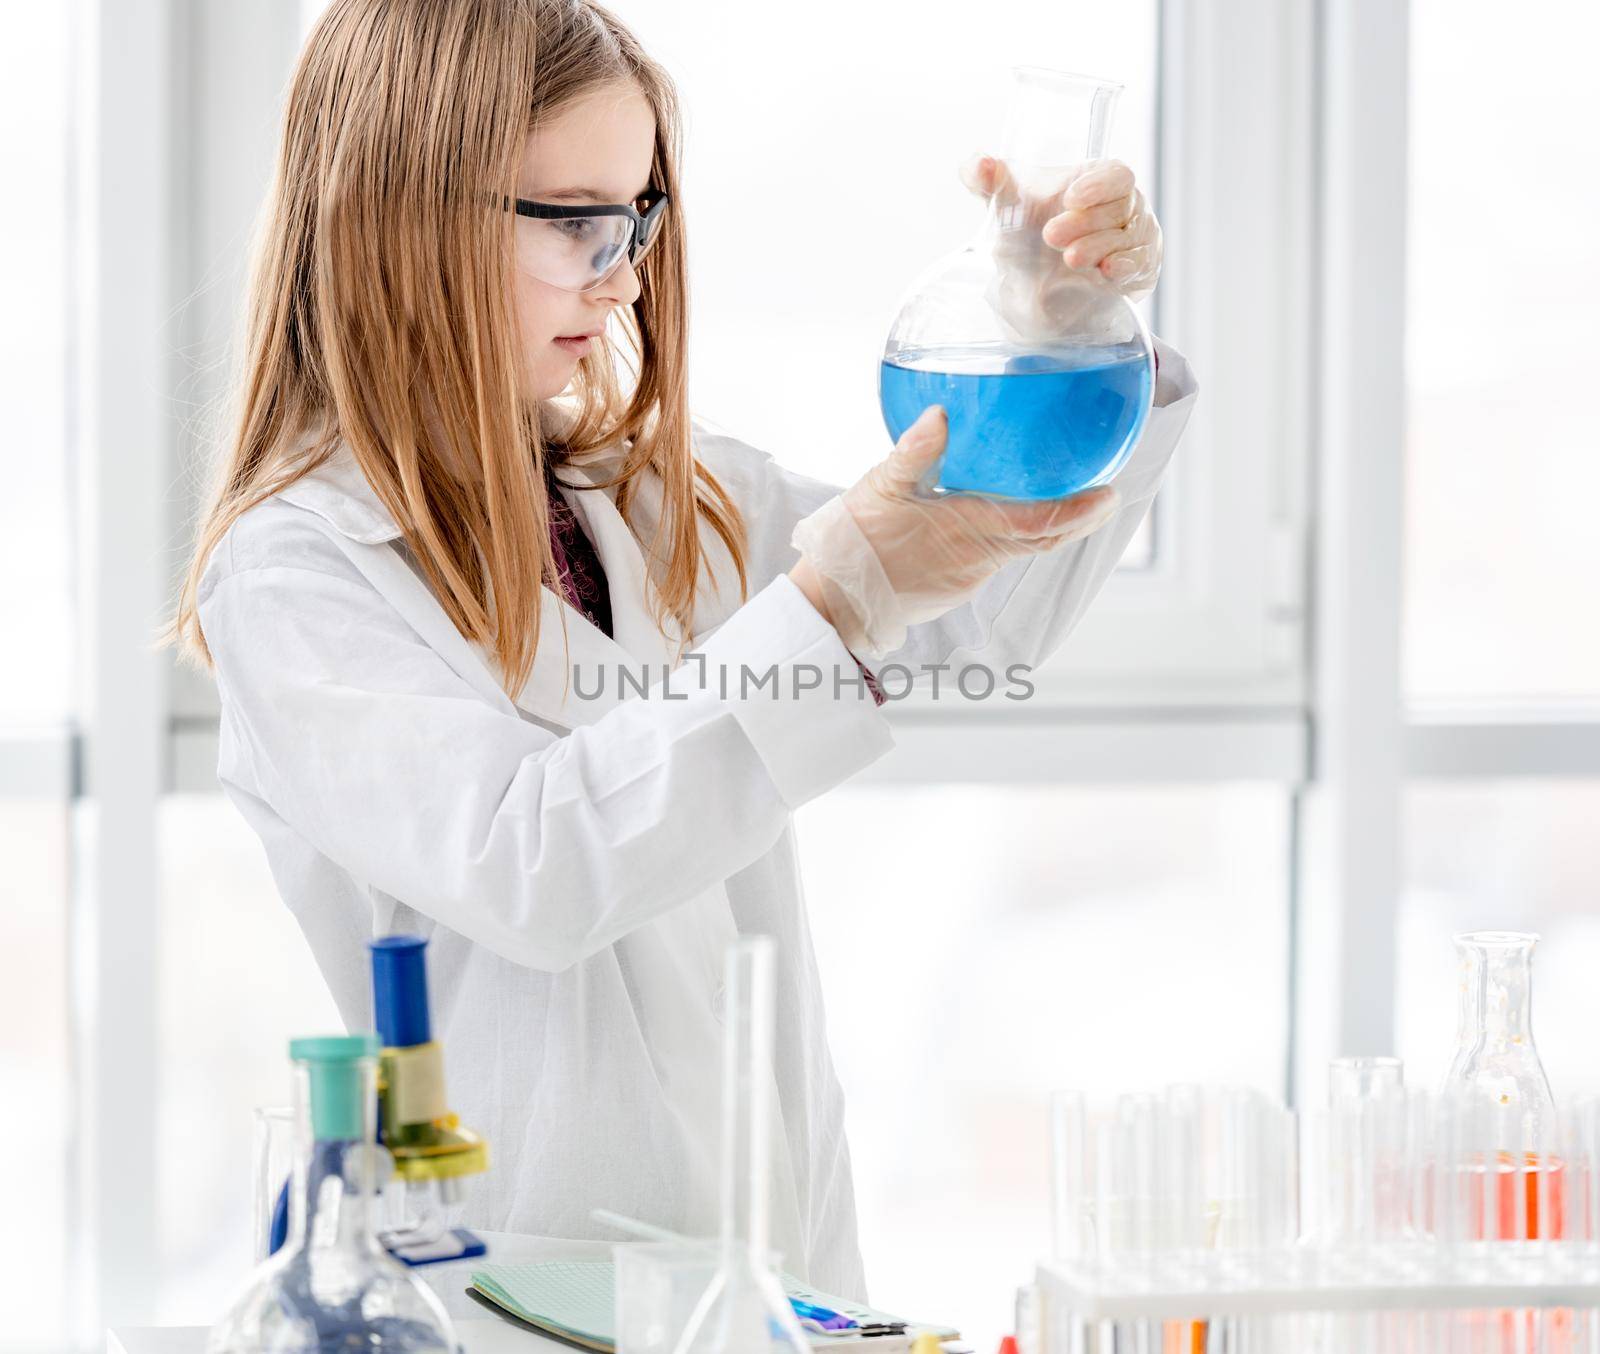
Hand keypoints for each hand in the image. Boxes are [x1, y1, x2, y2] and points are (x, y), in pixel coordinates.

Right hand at [791, 405, 1118, 662]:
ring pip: (1020, 548)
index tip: (1109, 495)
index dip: (1079, 511)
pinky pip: (994, 557)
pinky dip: (1012, 536)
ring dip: (1044, 526)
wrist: (832, 602)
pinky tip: (1005, 515)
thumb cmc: (852, 544)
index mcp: (966, 530)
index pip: (1039, 523)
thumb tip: (940, 415)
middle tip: (1105, 495)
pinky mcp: (956, 586)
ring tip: (1064, 496)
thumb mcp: (877, 487)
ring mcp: (968, 577)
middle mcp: (977, 559)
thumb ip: (913, 452)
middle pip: (1043, 540)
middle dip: (1078, 518)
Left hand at [959, 154, 1162, 299]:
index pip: (1115, 174)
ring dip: (1099, 247)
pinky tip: (1107, 271)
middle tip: (1051, 236)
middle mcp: (1125, 206)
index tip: (1070, 198)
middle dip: (1086, 223)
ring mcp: (1135, 239)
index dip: (1097, 185)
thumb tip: (979, 163)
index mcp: (1100, 180)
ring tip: (1070, 258)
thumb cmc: (1029, 233)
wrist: (1034, 288)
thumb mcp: (1005, 206)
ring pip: (1129, 239)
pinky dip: (1125, 266)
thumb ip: (988, 181)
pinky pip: (1141, 265)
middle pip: (1121, 207)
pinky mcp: (1139, 270)